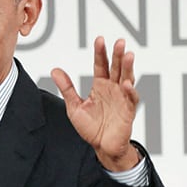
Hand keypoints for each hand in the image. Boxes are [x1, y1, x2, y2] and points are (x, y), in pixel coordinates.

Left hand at [51, 37, 140, 171]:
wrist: (101, 146)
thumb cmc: (90, 127)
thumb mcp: (74, 106)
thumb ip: (67, 88)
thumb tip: (55, 70)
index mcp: (100, 86)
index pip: (101, 65)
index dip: (100, 53)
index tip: (99, 40)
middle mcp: (113, 89)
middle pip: (116, 68)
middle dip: (117, 55)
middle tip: (119, 41)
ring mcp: (122, 98)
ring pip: (127, 79)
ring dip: (128, 67)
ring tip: (128, 55)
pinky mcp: (128, 111)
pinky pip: (131, 99)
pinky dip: (130, 91)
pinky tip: (127, 84)